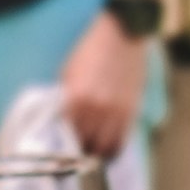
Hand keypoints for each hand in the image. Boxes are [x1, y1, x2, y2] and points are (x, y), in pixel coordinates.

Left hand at [60, 11, 148, 158]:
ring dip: (95, 156)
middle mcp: (96, 109)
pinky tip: (106, 151)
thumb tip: (60, 123)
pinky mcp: (131, 111)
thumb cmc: (91, 50)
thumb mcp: (68, 73)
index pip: (65, 134)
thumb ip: (65, 99)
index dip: (61, 145)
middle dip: (77, 153)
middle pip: (83, 146)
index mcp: (76, 98)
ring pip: (103, 149)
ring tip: (89, 156)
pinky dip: (112, 151)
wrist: (123, 33)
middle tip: (73, 156)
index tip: (58, 151)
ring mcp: (115, 112)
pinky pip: (121, 142)